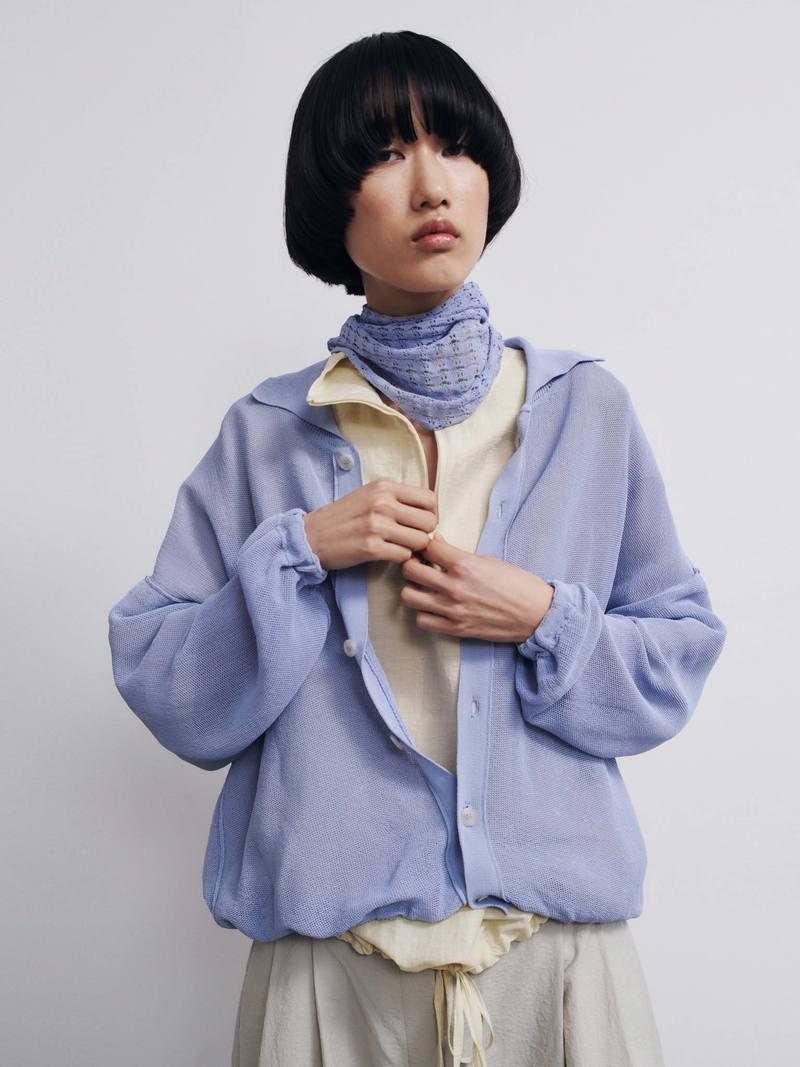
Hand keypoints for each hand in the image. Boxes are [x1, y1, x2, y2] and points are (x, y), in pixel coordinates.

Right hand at [303, 479, 437, 570]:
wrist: (311, 536)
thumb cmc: (343, 517)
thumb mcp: (369, 495)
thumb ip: (397, 499)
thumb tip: (429, 512)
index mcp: (384, 487)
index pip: (430, 499)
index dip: (430, 514)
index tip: (418, 522)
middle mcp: (383, 503)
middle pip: (429, 522)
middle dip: (424, 533)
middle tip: (410, 538)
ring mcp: (377, 526)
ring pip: (420, 541)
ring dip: (413, 548)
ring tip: (398, 546)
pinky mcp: (372, 548)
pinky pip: (404, 556)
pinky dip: (400, 558)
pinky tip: (387, 554)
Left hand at [399, 530, 554, 643]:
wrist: (536, 614)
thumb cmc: (517, 584)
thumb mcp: (488, 561)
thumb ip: (459, 555)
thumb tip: (436, 543)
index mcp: (465, 565)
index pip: (427, 547)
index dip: (425, 545)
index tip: (428, 548)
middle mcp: (454, 587)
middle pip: (410, 570)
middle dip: (412, 564)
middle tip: (420, 566)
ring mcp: (453, 610)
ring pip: (409, 596)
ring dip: (414, 589)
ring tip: (424, 588)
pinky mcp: (456, 629)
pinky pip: (422, 621)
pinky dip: (424, 613)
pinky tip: (433, 607)